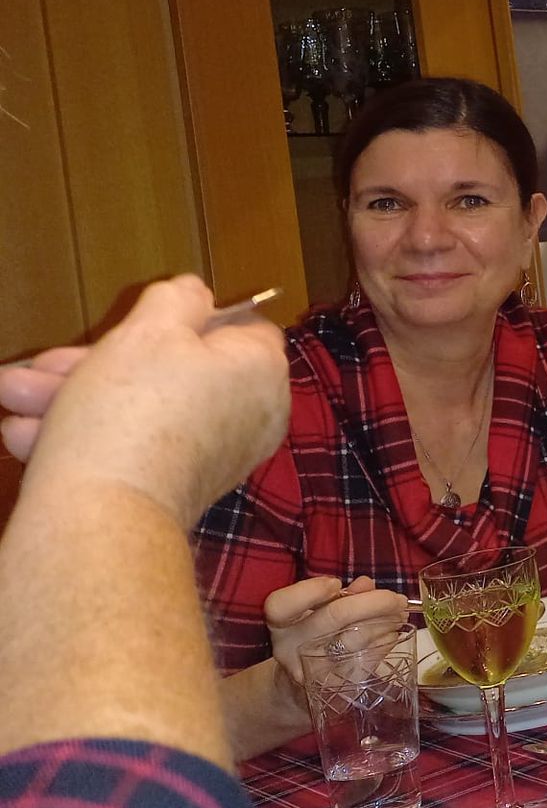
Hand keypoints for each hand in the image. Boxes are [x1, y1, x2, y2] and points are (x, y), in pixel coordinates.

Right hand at [2, 276, 287, 526]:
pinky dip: (85, 437)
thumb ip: (177, 298)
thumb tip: (192, 292)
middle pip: (173, 370)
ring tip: (13, 397)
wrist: (104, 515)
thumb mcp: (150, 329)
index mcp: (261, 370)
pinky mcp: (179, 488)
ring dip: (72, 398)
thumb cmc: (131, 408)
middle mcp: (252, 415)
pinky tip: (27, 436)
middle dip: (96, 364)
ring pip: (141, 409)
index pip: (238, 327)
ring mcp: (217, 456)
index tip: (136, 322)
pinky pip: (135, 447)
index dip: (185, 318)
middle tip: (41, 365)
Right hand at [266, 576, 410, 700]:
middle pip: (333, 616)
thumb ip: (339, 596)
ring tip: (400, 613)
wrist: (299, 690)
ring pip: (355, 639)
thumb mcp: (316, 614)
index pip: (280, 605)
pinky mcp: (334, 689)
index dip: (309, 591)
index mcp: (281, 624)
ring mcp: (311, 672)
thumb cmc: (314, 638)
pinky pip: (366, 662)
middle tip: (396, 598)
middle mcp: (290, 648)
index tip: (335, 583)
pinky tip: (393, 634)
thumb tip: (365, 584)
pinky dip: (383, 644)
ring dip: (385, 622)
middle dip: (373, 602)